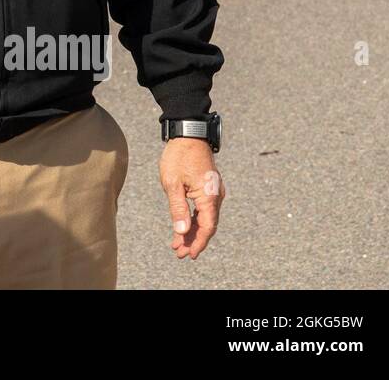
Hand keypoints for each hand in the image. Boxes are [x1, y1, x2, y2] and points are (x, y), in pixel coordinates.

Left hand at [159, 139, 224, 259]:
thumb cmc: (179, 156)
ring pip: (204, 218)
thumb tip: (181, 231)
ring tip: (178, 244)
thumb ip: (177, 208)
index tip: (189, 254)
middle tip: (179, 253)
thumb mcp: (173, 183)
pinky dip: (193, 219)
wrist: (188, 134)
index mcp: (209, 196)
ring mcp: (213, 191)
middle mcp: (216, 196)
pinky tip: (183, 226)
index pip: (207, 227)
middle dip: (193, 240)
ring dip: (192, 231)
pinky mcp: (208, 187)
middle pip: (206, 225)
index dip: (198, 242)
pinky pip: (203, 208)